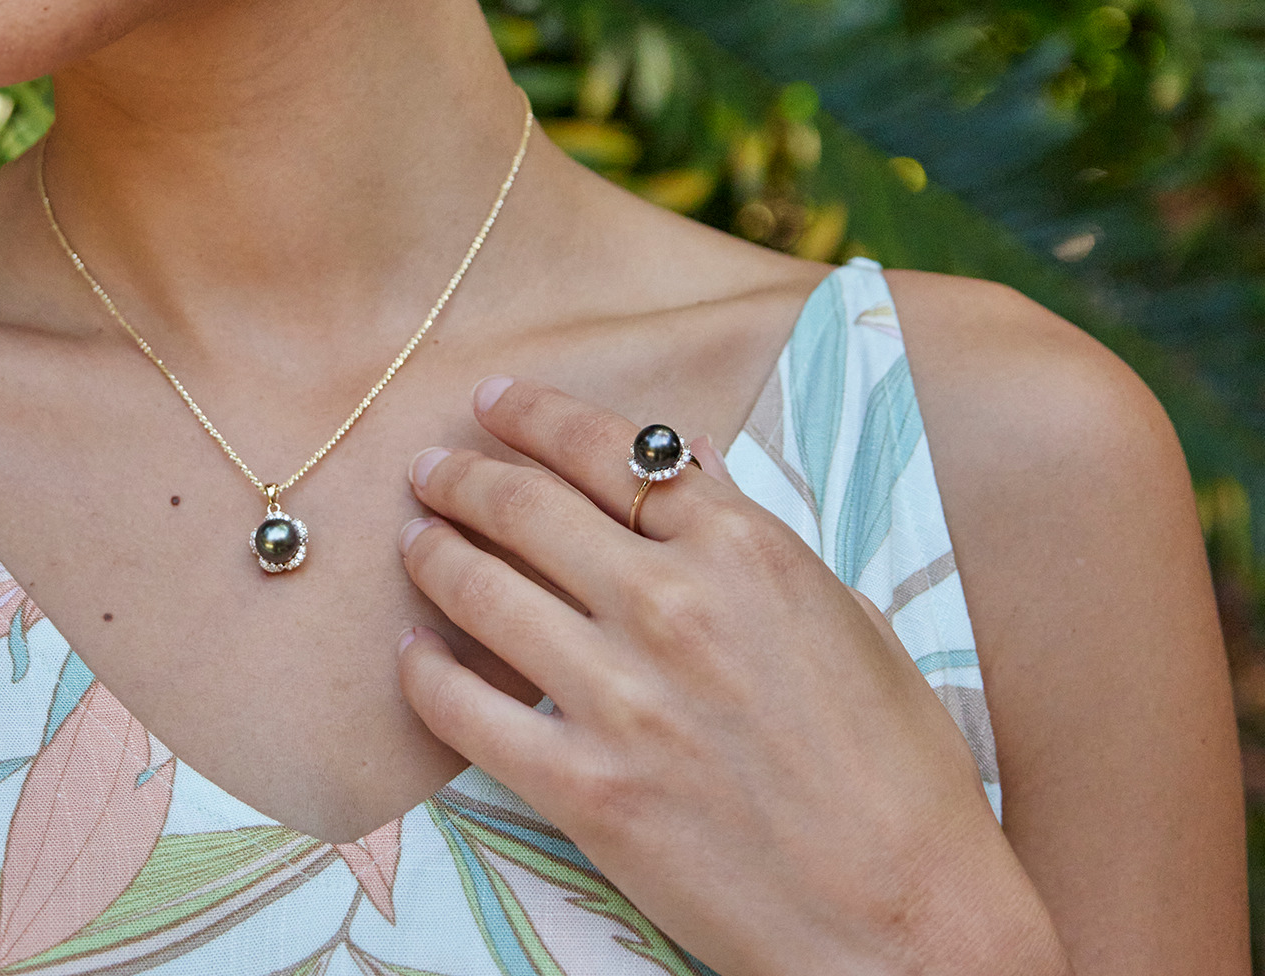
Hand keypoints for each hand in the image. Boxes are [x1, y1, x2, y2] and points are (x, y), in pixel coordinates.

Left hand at [395, 377, 1068, 975]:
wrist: (912, 930)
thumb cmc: (900, 778)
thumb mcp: (847, 618)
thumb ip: (750, 538)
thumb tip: (682, 463)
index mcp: (744, 550)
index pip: (610, 450)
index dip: (536, 417)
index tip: (493, 402)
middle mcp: (673, 605)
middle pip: (528, 507)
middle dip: (463, 476)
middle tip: (428, 467)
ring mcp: (623, 697)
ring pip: (483, 592)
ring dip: (433, 553)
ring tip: (413, 537)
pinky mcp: (588, 789)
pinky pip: (468, 713)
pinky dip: (426, 674)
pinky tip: (413, 653)